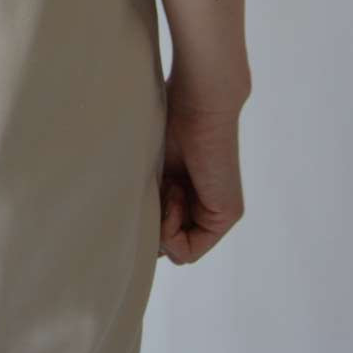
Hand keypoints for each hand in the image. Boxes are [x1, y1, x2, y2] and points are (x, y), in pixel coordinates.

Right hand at [157, 78, 247, 264]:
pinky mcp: (226, 215)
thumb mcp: (148, 171)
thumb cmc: (168, 121)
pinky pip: (188, 251)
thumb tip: (126, 234)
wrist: (199, 101)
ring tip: (165, 185)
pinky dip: (170, 230)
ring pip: (177, 251)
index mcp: (186, 195)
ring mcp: (217, 215)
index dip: (146, 222)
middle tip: (154, 189)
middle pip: (168, 245)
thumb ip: (146, 200)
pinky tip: (173, 193)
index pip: (161, 234)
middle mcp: (204, 208)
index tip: (145, 189)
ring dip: (161, 224)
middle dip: (152, 225)